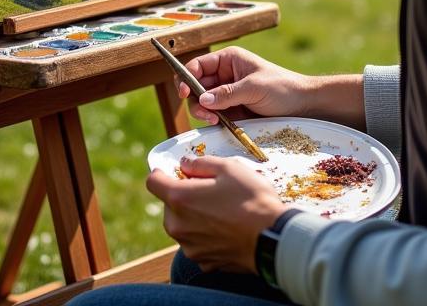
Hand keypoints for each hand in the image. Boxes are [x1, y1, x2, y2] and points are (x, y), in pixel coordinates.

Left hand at [146, 154, 286, 271]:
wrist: (273, 239)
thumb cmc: (251, 199)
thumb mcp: (229, 168)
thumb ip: (201, 163)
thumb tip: (186, 164)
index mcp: (180, 199)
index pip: (153, 181)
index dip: (162, 172)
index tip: (176, 171)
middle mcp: (178, 226)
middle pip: (169, 205)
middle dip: (183, 194)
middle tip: (209, 188)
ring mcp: (190, 247)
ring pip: (183, 225)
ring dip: (194, 215)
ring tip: (223, 209)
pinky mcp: (204, 262)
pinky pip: (198, 242)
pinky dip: (206, 234)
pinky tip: (228, 228)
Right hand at [177, 46, 311, 122]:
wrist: (303, 106)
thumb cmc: (282, 88)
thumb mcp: (254, 87)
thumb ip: (227, 93)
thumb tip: (201, 99)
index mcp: (228, 60)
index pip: (197, 66)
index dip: (186, 77)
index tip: (183, 92)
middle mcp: (224, 75)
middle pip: (195, 86)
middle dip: (195, 99)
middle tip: (206, 114)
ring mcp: (227, 94)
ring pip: (202, 103)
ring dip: (203, 112)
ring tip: (215, 120)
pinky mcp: (232, 111)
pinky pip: (214, 115)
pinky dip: (212, 120)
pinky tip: (220, 124)